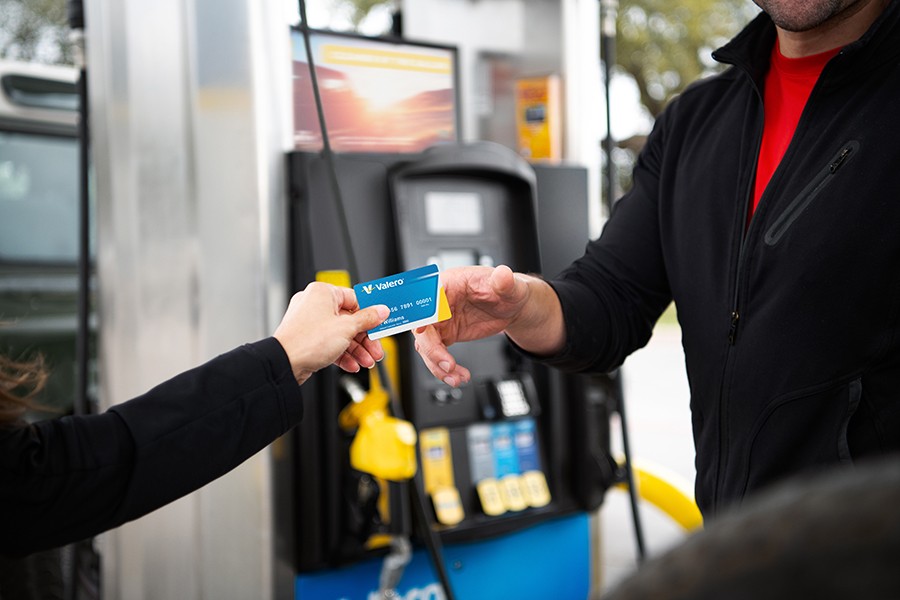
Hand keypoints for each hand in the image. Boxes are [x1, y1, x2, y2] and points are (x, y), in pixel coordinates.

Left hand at [273, 282, 388, 384]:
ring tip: (367, 361)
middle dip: (365, 338)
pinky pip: (331, 343)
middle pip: (350, 319)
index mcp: (323, 293)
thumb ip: (367, 319)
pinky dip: (343, 354)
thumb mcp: (347, 328)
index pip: (354, 299)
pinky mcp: (308, 339)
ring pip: (341, 334)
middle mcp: (315, 304)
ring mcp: (310, 323)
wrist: (285, 364)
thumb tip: (381, 311)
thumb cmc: (307, 341)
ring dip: (357, 349)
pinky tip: (352, 364)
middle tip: (376, 349)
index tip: (381, 322)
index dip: (370, 313)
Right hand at [413, 265, 559, 386]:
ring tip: (455, 376)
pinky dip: (445, 369)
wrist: (511, 307)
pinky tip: (459, 375)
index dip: (423, 312)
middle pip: (422, 327)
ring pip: (427, 346)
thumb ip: (503, 281)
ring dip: (437, 365)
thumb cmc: (505, 290)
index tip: (423, 328)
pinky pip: (437, 355)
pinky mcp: (446, 335)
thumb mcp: (508, 285)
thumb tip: (503, 275)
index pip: (429, 296)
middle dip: (432, 349)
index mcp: (449, 284)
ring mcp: (441, 321)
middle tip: (447, 364)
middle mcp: (439, 303)